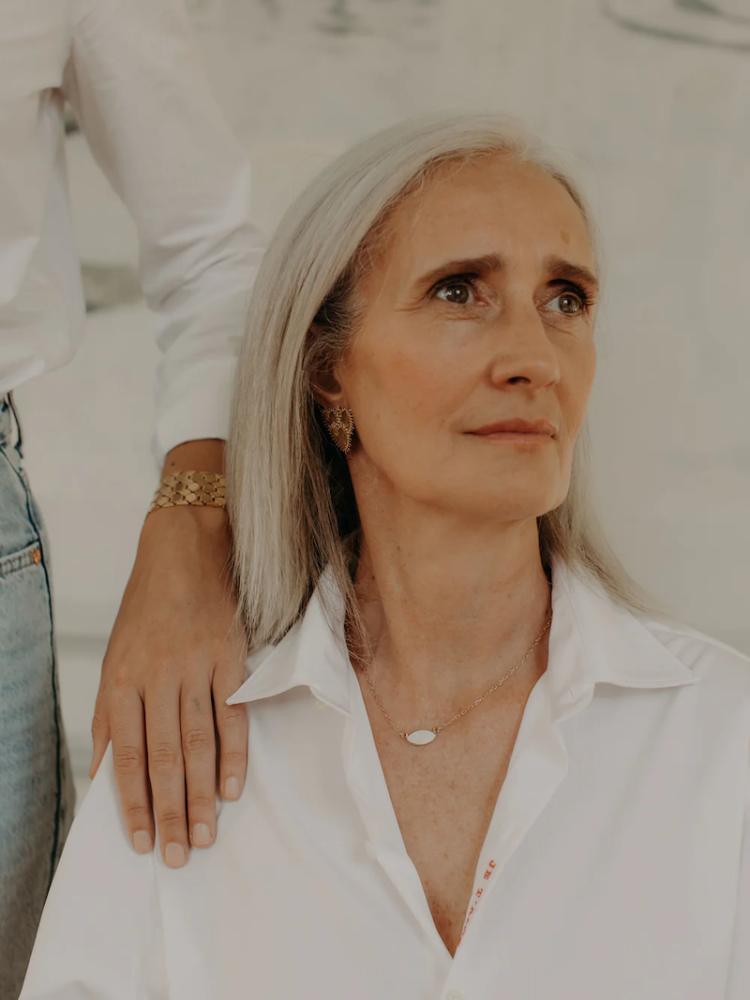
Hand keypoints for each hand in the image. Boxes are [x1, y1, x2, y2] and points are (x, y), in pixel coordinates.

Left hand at [90, 501, 247, 867]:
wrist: (184, 549)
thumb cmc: (146, 609)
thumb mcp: (114, 657)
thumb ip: (108, 716)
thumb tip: (102, 773)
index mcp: (121, 679)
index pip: (124, 755)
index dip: (132, 804)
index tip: (142, 843)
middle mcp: (156, 676)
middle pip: (162, 757)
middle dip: (171, 811)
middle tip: (180, 855)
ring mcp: (195, 666)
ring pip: (199, 742)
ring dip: (203, 794)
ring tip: (208, 834)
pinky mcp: (230, 656)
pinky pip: (233, 713)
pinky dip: (235, 754)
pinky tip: (235, 787)